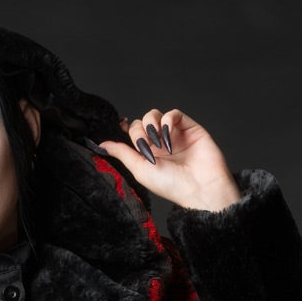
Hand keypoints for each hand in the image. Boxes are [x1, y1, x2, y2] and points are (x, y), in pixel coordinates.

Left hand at [98, 108, 240, 211]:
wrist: (199, 187)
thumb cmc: (172, 185)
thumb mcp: (140, 170)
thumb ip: (122, 154)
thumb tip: (102, 145)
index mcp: (147, 155)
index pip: (132, 133)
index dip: (126, 129)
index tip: (121, 128)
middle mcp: (159, 144)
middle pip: (141, 122)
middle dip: (140, 132)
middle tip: (147, 148)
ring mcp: (173, 134)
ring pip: (155, 115)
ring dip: (152, 126)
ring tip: (159, 144)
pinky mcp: (188, 127)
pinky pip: (172, 114)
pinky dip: (167, 121)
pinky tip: (168, 135)